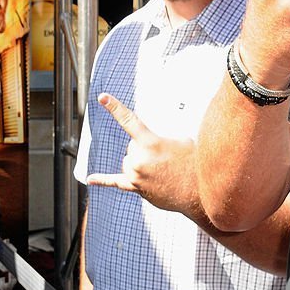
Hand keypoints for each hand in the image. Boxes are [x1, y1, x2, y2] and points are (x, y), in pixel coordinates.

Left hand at [86, 94, 196, 213]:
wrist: (198, 192)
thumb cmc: (193, 164)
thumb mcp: (181, 140)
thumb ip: (161, 138)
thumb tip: (151, 143)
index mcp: (151, 144)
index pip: (129, 121)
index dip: (115, 107)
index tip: (102, 97)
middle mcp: (139, 160)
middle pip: (131, 146)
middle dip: (145, 149)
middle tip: (165, 157)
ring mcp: (136, 176)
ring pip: (128, 161)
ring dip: (140, 162)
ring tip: (161, 169)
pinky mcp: (137, 188)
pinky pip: (116, 182)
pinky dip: (103, 179)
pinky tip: (91, 179)